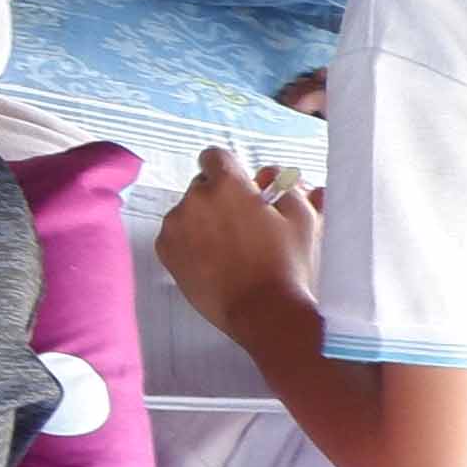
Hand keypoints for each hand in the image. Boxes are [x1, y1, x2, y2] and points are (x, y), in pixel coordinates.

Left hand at [152, 144, 324, 332]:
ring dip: (204, 219)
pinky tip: (214, 259)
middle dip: (219, 196)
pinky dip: (189, 241)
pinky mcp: (165, 250)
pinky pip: (175, 234)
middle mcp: (194, 199)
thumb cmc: (286, 264)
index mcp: (227, 184)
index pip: (215, 156)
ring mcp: (175, 225)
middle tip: (243, 221)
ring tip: (231, 246)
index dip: (229, 169)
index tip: (239, 185)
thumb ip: (286, 186)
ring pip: (188, 210)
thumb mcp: (301, 217)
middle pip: (202, 185)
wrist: (262, 310)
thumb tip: (274, 176)